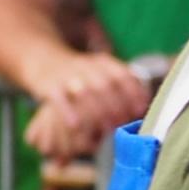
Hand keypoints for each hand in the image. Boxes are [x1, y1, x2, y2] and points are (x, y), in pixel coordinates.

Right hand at [27, 54, 154, 159]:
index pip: (122, 74)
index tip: (141, 110)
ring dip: (98, 111)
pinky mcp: (49, 85)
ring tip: (107, 130)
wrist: (44, 59)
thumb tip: (144, 109)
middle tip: (124, 124)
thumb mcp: (102, 73)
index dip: (133, 92)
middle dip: (117, 106)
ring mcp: (67, 75)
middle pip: (105, 84)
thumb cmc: (82, 76)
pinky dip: (68, 112)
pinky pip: (59, 98)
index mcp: (103, 62)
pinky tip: (76, 126)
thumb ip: (121, 86)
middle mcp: (87, 66)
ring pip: (85, 91)